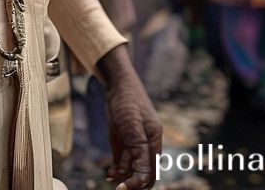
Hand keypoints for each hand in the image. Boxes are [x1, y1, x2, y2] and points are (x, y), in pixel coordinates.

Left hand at [97, 45, 162, 188]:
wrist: (117, 84)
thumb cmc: (126, 99)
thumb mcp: (131, 122)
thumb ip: (138, 145)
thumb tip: (142, 172)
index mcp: (154, 139)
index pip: (150, 169)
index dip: (138, 182)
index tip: (124, 188)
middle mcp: (147, 143)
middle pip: (144, 173)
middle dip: (133, 183)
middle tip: (119, 188)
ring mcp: (136, 143)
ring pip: (133, 169)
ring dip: (124, 176)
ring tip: (110, 178)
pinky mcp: (126, 141)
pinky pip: (125, 161)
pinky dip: (119, 169)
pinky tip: (110, 173)